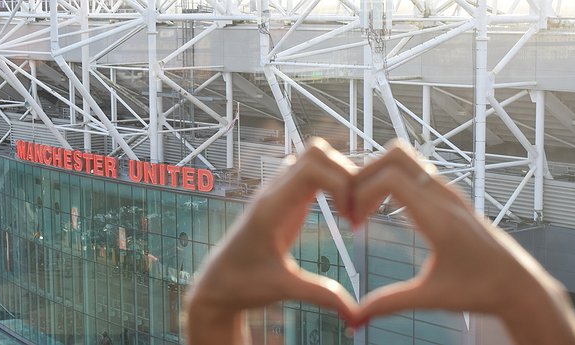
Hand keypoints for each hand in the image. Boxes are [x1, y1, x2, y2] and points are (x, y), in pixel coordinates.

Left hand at [185, 138, 359, 344]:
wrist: (218, 284)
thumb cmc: (243, 285)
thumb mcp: (283, 289)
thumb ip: (320, 295)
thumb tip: (356, 315)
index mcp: (271, 208)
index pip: (312, 168)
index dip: (342, 183)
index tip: (351, 218)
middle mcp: (273, 192)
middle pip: (317, 152)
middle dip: (347, 174)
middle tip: (357, 211)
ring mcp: (277, 191)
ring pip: (314, 157)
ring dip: (340, 176)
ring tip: (351, 211)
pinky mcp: (283, 198)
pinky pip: (311, 172)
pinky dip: (333, 182)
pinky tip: (342, 211)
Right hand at [349, 141, 574, 344]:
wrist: (519, 285)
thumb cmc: (481, 291)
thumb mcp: (431, 298)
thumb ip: (390, 303)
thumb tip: (355, 318)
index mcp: (439, 217)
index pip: (391, 178)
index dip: (362, 192)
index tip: (354, 221)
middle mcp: (444, 197)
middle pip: (395, 155)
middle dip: (364, 174)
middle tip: (352, 206)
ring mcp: (448, 192)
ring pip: (404, 159)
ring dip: (377, 176)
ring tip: (365, 208)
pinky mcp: (449, 196)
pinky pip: (413, 172)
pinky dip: (391, 181)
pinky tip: (383, 210)